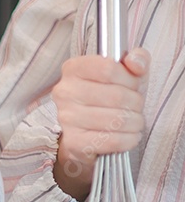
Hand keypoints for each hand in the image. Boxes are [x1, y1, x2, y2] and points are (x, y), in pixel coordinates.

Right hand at [51, 49, 148, 200]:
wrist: (89, 131)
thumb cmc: (109, 97)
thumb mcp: (126, 73)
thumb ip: (137, 60)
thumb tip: (136, 64)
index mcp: (73, 69)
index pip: (107, 68)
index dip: (129, 78)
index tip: (133, 85)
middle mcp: (65, 92)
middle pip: (116, 96)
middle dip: (136, 103)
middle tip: (135, 107)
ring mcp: (66, 118)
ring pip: (117, 119)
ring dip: (135, 122)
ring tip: (134, 121)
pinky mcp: (74, 142)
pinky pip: (112, 140)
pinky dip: (129, 139)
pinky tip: (129, 135)